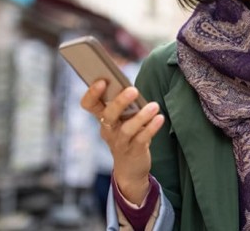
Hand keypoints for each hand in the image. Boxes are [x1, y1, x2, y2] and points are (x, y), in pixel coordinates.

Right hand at [79, 79, 164, 203]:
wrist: (131, 169)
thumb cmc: (128, 136)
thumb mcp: (122, 120)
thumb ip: (125, 105)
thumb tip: (132, 86)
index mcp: (102, 118)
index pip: (89, 104)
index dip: (92, 93)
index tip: (102, 80)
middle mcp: (108, 130)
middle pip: (108, 115)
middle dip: (120, 102)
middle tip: (133, 90)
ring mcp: (120, 142)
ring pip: (127, 129)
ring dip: (141, 116)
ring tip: (154, 106)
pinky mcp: (134, 151)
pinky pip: (141, 139)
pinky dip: (151, 128)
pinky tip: (160, 118)